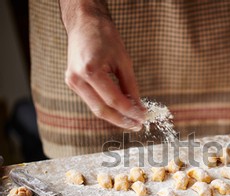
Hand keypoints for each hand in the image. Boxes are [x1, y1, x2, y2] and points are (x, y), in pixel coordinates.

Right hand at [63, 15, 145, 129]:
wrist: (84, 23)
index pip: (114, 100)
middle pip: (102, 110)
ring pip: (96, 108)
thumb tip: (139, 107)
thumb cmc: (105, 37)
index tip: (144, 117)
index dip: (130, 112)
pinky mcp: (73, 83)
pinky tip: (121, 110)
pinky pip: (92, 101)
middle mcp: (77, 79)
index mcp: (90, 71)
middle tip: (138, 125)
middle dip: (122, 120)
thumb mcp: (123, 61)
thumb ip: (131, 86)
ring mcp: (72, 82)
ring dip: (115, 116)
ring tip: (132, 121)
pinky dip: (107, 107)